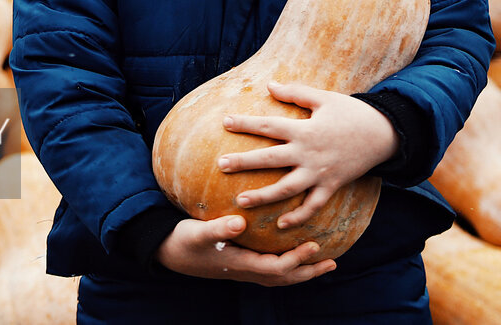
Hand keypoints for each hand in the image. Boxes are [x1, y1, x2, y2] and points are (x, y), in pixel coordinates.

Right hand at [155, 214, 336, 285]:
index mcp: (241, 264)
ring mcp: (244, 268)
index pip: (276, 268)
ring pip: (279, 276)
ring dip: (301, 270)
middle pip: (284, 278)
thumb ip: (218, 228)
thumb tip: (240, 223)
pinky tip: (293, 249)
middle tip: (331, 262)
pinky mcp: (240, 262)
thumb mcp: (198, 232)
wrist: (168, 252)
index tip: (314, 246)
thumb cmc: (184, 240)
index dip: (296, 260)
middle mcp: (246, 270)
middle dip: (308, 271)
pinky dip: (287, 263)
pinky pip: (270, 266)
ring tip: (321, 262)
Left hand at [218, 82, 398, 230]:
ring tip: (240, 201)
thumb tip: (269, 85)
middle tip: (221, 165)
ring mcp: (319, 173)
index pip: (268, 126)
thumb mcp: (324, 97)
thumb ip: (295, 93)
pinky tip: (281, 225)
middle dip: (244, 162)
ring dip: (263, 196)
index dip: (245, 123)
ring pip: (286, 189)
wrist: (383, 134)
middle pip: (270, 159)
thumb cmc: (351, 112)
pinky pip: (312, 206)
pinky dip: (298, 217)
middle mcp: (308, 153)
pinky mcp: (331, 186)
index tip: (224, 122)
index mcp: (304, 130)